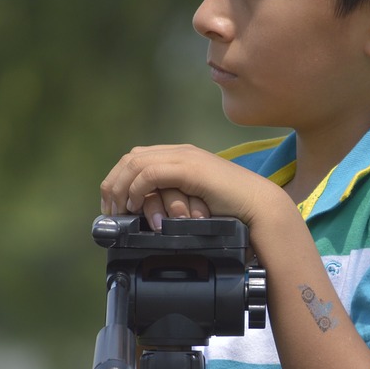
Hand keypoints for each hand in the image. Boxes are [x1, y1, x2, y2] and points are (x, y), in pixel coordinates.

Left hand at [99, 144, 286, 230]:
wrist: (258, 207)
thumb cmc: (232, 211)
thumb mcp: (195, 202)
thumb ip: (174, 200)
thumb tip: (149, 216)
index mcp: (181, 157)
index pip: (137, 158)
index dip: (119, 180)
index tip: (113, 207)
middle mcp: (180, 152)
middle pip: (131, 158)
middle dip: (114, 184)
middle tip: (111, 212)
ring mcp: (185, 158)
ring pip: (136, 163)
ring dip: (122, 188)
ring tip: (121, 211)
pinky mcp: (190, 169)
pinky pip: (151, 173)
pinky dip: (138, 189)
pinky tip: (137, 206)